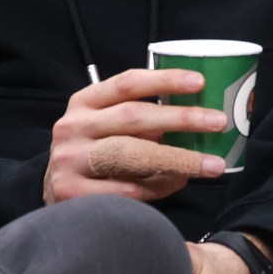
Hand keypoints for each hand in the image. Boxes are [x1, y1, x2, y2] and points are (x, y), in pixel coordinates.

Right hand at [44, 69, 229, 205]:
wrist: (53, 193)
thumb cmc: (94, 154)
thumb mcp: (108, 126)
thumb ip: (141, 120)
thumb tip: (195, 119)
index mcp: (85, 102)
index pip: (127, 83)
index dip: (164, 80)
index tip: (200, 82)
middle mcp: (73, 126)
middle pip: (133, 117)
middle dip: (181, 118)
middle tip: (218, 122)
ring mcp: (69, 159)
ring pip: (130, 154)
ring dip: (177, 158)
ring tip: (212, 164)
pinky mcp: (70, 191)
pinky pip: (124, 189)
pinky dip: (155, 187)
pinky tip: (176, 184)